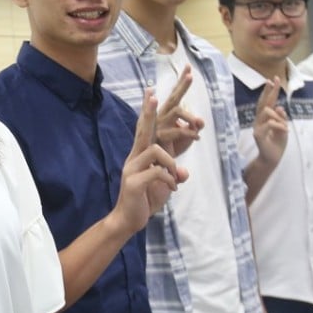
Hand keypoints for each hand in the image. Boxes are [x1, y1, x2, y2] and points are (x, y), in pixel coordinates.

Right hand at [115, 89, 188, 232]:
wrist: (128, 221)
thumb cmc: (145, 199)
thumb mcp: (164, 185)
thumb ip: (173, 175)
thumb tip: (184, 173)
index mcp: (140, 154)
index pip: (144, 128)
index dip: (148, 111)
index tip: (151, 91)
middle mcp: (133, 157)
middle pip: (142, 129)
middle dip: (149, 111)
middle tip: (153, 94)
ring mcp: (132, 168)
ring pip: (156, 150)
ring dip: (171, 163)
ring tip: (174, 178)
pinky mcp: (134, 182)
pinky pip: (157, 172)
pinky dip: (170, 179)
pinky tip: (172, 189)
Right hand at [156, 65, 203, 155]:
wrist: (152, 168)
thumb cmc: (169, 151)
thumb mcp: (185, 139)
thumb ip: (192, 128)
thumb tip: (200, 122)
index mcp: (166, 116)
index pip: (174, 96)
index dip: (181, 82)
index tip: (188, 67)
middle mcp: (161, 117)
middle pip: (172, 98)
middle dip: (182, 86)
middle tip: (190, 75)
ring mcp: (158, 126)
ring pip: (176, 112)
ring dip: (190, 115)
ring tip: (199, 122)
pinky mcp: (159, 136)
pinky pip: (177, 131)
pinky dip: (189, 133)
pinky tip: (197, 136)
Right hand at [252, 77, 287, 167]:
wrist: (272, 159)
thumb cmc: (277, 144)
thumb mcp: (283, 128)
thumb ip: (281, 118)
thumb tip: (280, 107)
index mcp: (265, 118)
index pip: (267, 102)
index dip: (270, 91)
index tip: (274, 79)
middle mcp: (259, 120)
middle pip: (263, 102)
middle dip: (269, 91)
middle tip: (273, 81)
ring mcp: (257, 127)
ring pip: (268, 112)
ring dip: (280, 117)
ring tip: (285, 127)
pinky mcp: (258, 134)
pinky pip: (270, 123)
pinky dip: (280, 125)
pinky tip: (285, 131)